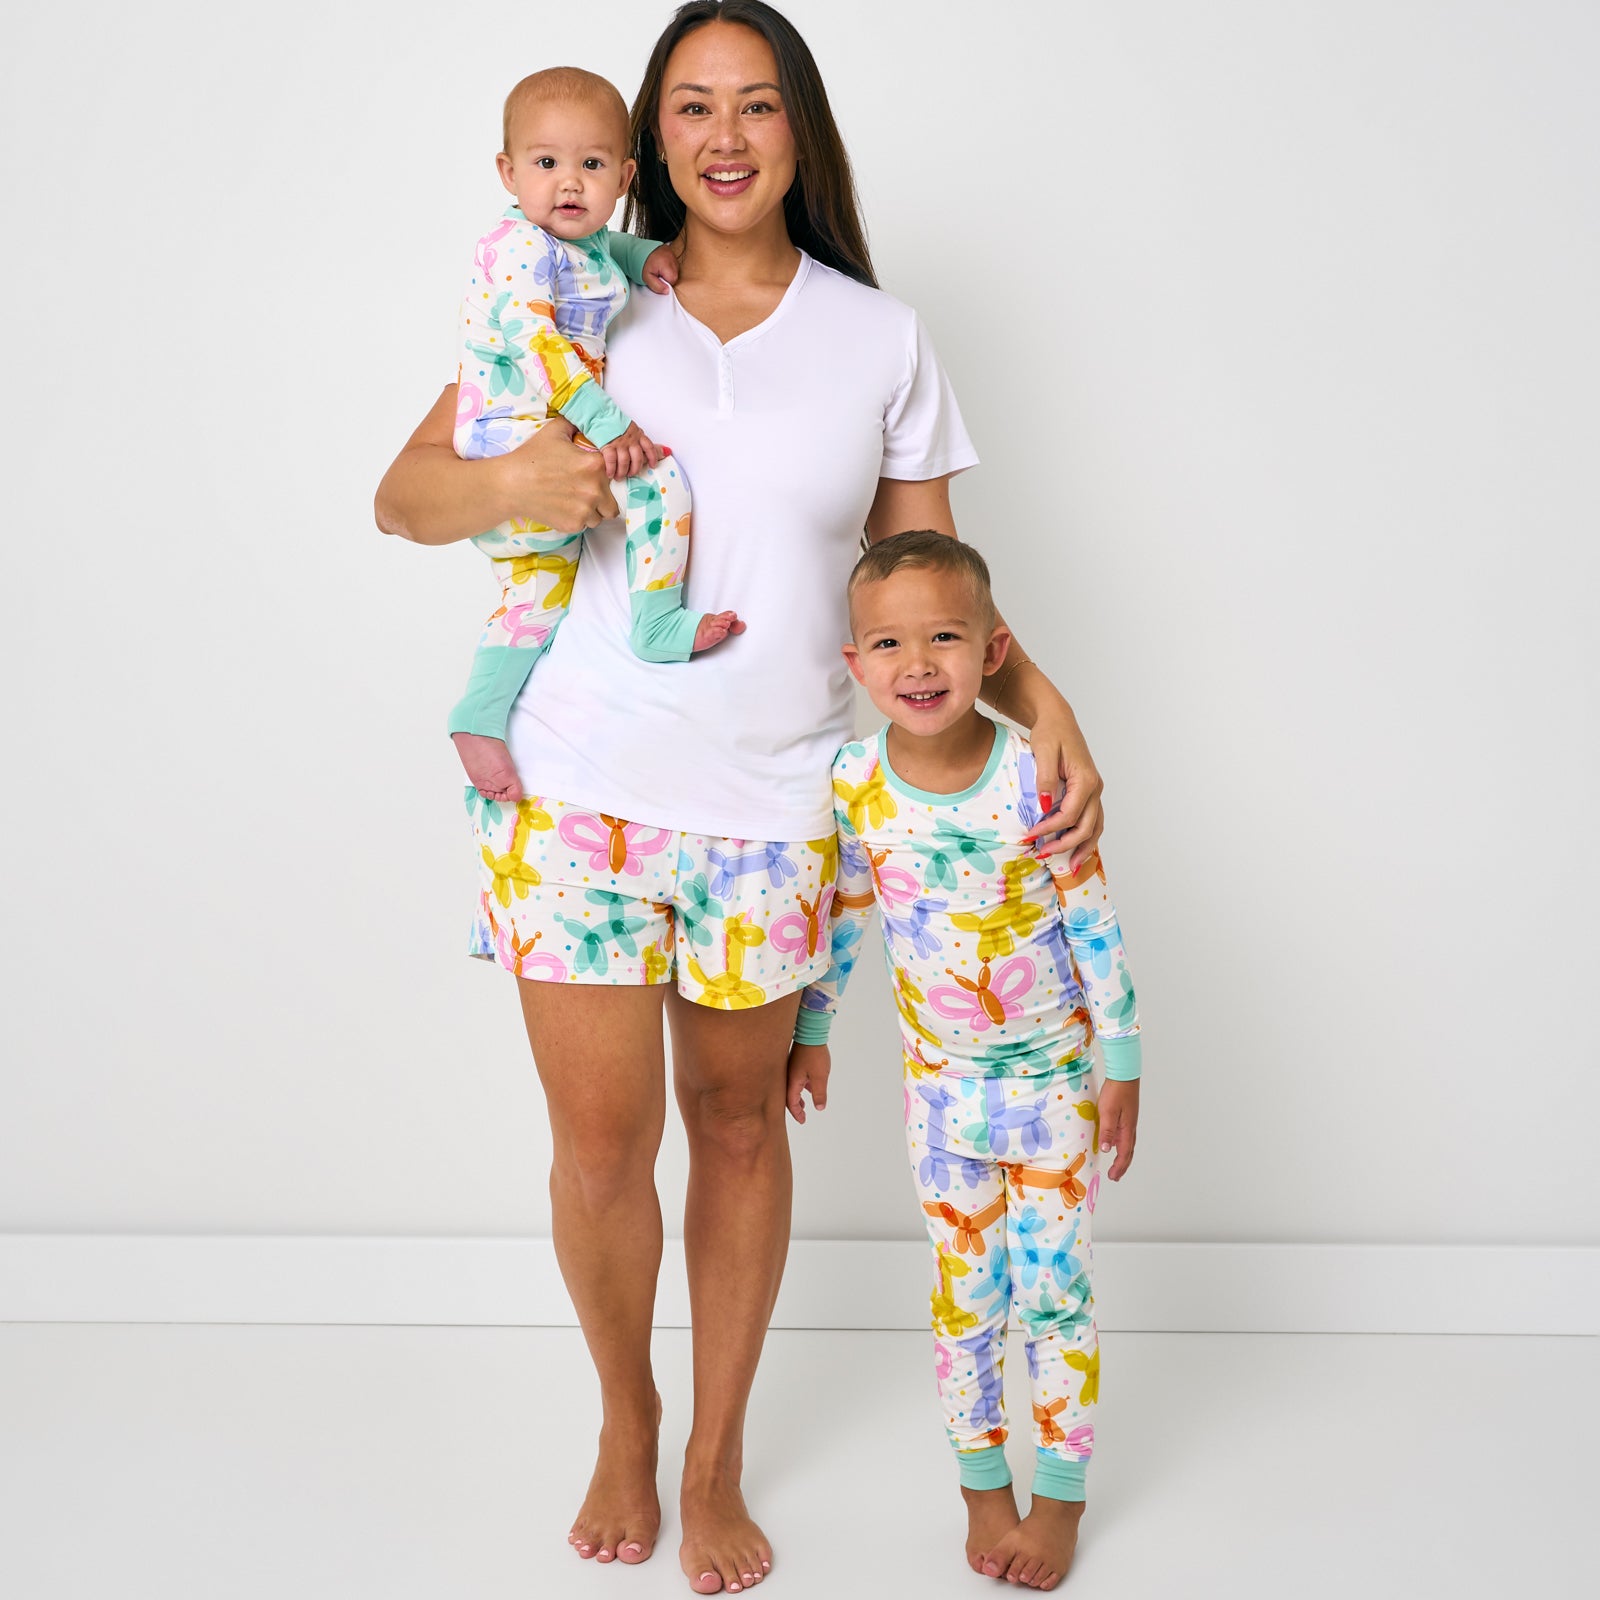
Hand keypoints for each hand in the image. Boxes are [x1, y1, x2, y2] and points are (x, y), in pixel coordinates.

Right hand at [513, 418, 617, 530]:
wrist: (511, 484)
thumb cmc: (531, 457)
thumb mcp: (555, 431)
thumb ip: (576, 425)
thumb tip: (585, 422)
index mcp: (595, 465)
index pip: (615, 476)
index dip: (606, 478)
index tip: (595, 479)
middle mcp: (595, 489)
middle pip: (612, 504)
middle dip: (601, 500)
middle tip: (584, 494)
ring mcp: (585, 510)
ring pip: (599, 517)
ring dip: (591, 512)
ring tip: (573, 502)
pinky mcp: (573, 525)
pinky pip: (584, 526)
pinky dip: (577, 520)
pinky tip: (563, 508)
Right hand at [600, 421, 663, 482]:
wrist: (599, 415)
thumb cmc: (614, 423)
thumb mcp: (632, 429)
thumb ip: (641, 440)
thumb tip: (662, 450)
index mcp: (637, 434)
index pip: (649, 447)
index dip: (653, 457)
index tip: (653, 465)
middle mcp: (630, 439)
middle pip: (637, 458)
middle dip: (635, 469)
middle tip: (631, 474)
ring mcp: (619, 443)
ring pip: (624, 462)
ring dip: (622, 472)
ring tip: (619, 476)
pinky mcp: (607, 445)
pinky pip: (611, 461)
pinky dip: (611, 470)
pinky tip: (610, 473)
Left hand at [640, 244, 678, 294]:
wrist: (641, 250)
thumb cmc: (644, 263)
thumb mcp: (647, 278)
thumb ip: (657, 286)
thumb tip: (667, 291)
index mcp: (668, 268)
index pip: (672, 283)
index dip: (664, 284)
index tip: (657, 279)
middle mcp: (674, 262)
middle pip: (674, 278)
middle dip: (666, 278)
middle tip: (656, 274)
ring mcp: (674, 257)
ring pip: (674, 272)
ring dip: (667, 273)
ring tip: (658, 268)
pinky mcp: (673, 255)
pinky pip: (673, 265)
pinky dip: (668, 267)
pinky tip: (661, 265)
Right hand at [785, 1042, 830, 1123]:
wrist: (811, 1032)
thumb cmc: (814, 1054)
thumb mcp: (820, 1077)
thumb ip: (819, 1094)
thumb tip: (819, 1108)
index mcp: (792, 1082)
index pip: (791, 1103)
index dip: (797, 1114)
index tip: (803, 1120)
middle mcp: (788, 1076)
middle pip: (789, 1096)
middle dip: (795, 1107)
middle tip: (802, 1115)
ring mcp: (790, 1069)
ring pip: (792, 1088)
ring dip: (798, 1097)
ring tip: (804, 1104)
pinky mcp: (794, 1063)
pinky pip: (795, 1079)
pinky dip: (800, 1087)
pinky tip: (809, 1086)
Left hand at [1021, 692, 1103, 873]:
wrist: (1058, 720)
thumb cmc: (1050, 733)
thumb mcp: (1043, 751)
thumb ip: (1045, 778)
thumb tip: (1045, 805)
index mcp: (1085, 779)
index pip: (1070, 814)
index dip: (1051, 829)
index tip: (1031, 835)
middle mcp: (1095, 787)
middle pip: (1087, 826)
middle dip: (1066, 844)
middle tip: (1044, 854)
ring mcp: (1094, 791)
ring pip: (1095, 827)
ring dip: (1083, 848)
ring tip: (1071, 867)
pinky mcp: (1088, 793)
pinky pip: (1092, 820)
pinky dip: (1085, 837)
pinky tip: (1076, 850)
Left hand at [1098, 1079, 1139, 1181]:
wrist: (1124, 1075)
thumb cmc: (1116, 1092)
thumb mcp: (1108, 1112)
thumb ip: (1107, 1131)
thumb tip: (1106, 1150)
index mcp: (1127, 1129)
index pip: (1124, 1154)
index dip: (1119, 1167)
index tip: (1113, 1177)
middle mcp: (1130, 1128)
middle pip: (1128, 1151)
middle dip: (1122, 1165)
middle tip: (1115, 1176)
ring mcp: (1129, 1121)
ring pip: (1127, 1144)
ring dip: (1122, 1156)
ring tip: (1115, 1164)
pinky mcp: (1126, 1115)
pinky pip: (1124, 1135)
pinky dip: (1119, 1144)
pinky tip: (1112, 1142)